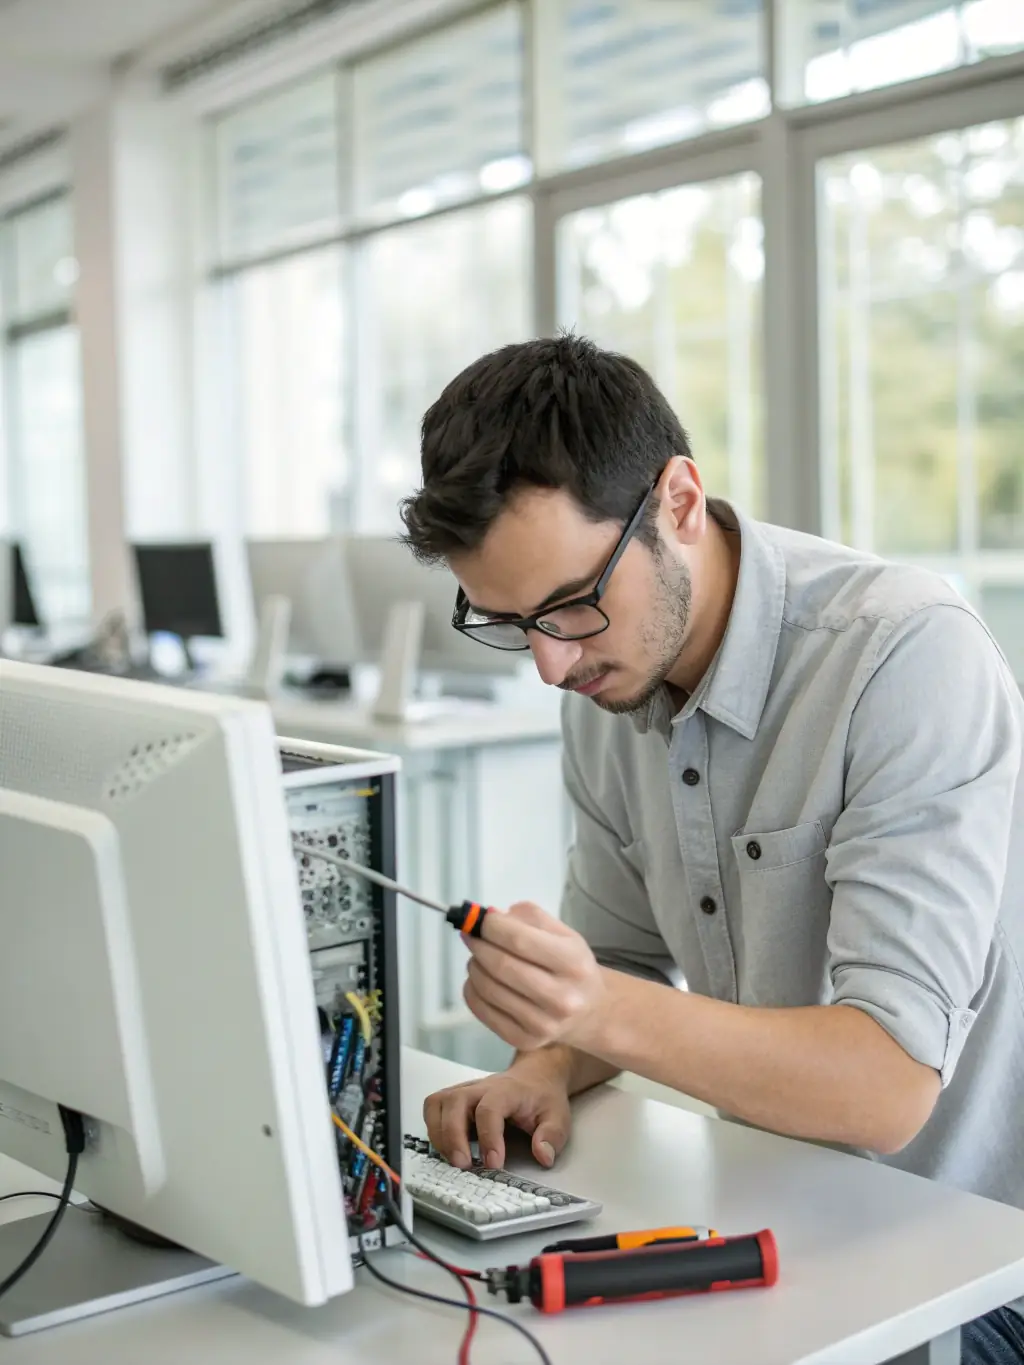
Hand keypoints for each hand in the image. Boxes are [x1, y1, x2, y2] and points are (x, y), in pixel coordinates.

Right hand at [422, 1060, 571, 1169]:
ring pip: (437, 1103)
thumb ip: (552, 1136)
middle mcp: (480, 1087)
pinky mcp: (454, 1099)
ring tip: (454, 1159)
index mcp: (507, 1090)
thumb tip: (543, 1156)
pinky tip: (448, 1148)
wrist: (534, 1076)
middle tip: (463, 1165)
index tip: (494, 1163)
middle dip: (453, 1136)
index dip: (489, 1137)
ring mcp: (464, 1091)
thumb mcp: (558, 1117)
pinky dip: (434, 1129)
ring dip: (440, 1134)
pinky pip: (433, 1108)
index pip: (490, 1108)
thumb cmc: (542, 1098)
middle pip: (455, 1102)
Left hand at [463, 901, 609, 1052]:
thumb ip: (529, 918)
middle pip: (502, 966)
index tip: (478, 919)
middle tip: (471, 936)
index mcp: (573, 963)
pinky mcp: (524, 1040)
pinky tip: (479, 980)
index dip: (491, 927)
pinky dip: (472, 990)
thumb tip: (490, 916)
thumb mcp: (564, 935)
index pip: (520, 940)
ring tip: (478, 958)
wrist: (589, 1012)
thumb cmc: (571, 967)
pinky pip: (482, 1011)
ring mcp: (542, 1024)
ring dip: (474, 967)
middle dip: (479, 946)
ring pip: (489, 989)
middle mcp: (561, 998)